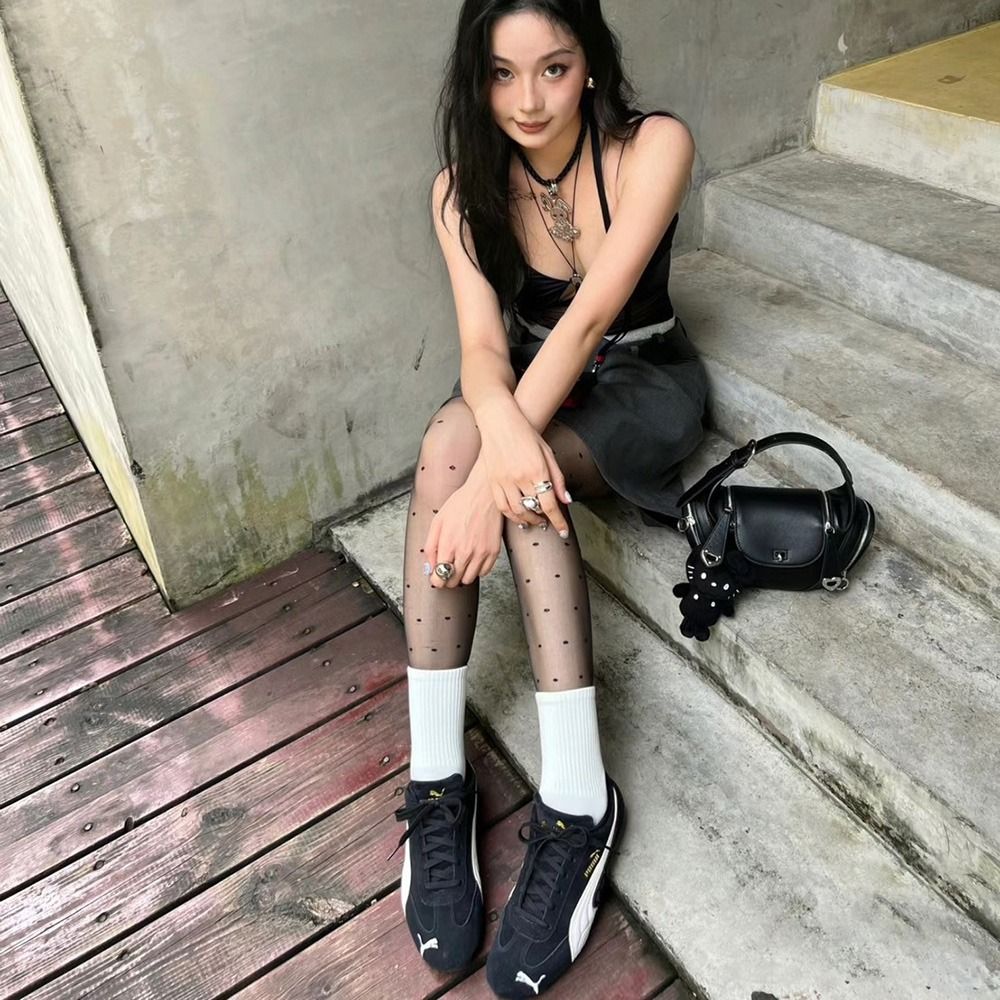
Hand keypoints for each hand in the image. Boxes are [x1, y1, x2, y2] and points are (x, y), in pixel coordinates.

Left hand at [424, 477, 504, 588]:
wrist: (484, 494)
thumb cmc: (460, 504)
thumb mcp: (438, 522)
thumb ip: (431, 547)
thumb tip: (430, 566)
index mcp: (448, 545)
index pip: (440, 577)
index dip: (436, 581)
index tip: (436, 579)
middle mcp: (465, 552)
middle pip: (454, 580)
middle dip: (447, 578)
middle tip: (447, 570)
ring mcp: (481, 553)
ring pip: (469, 579)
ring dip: (462, 575)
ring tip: (460, 564)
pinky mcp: (493, 551)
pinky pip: (484, 572)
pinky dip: (477, 570)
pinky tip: (472, 560)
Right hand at [475, 400, 571, 535]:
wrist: (499, 420)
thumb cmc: (525, 433)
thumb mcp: (547, 453)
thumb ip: (557, 478)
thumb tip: (566, 500)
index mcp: (537, 470)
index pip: (550, 504)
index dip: (558, 521)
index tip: (563, 531)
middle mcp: (520, 477)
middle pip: (534, 510)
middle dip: (544, 520)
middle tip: (549, 523)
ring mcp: (504, 480)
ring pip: (517, 512)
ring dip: (528, 520)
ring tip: (535, 521)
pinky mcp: (493, 481)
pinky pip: (502, 506)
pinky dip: (512, 516)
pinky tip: (519, 517)